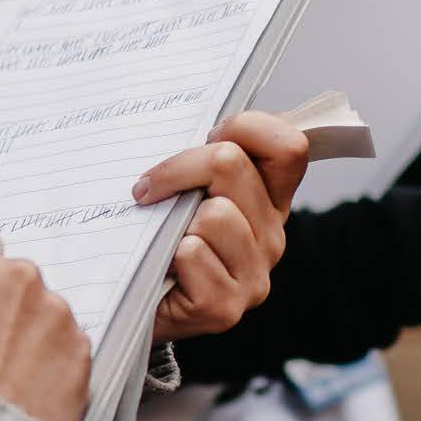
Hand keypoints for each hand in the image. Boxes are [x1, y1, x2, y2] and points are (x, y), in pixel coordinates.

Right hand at [0, 229, 88, 420]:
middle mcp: (18, 279)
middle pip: (15, 278)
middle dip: (2, 305)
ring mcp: (55, 310)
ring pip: (43, 312)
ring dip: (29, 334)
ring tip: (3, 378)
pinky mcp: (82, 344)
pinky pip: (65, 344)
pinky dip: (52, 362)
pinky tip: (27, 390)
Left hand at [134, 111, 308, 340]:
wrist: (130, 305)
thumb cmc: (156, 236)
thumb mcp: (186, 186)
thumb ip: (205, 155)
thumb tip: (193, 113)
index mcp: (272, 200)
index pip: (290, 145)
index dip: (245, 127)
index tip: (206, 137)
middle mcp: (272, 237)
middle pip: (232, 164)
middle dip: (179, 167)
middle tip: (150, 188)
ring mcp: (253, 276)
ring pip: (214, 213)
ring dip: (174, 221)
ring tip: (163, 240)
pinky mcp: (224, 307)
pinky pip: (193, 252)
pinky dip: (167, 256)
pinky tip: (163, 271)